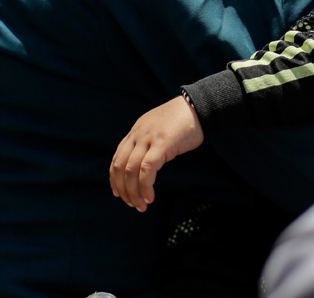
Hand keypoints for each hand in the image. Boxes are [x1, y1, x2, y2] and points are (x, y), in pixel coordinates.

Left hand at [110, 96, 203, 212]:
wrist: (199, 107)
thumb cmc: (183, 120)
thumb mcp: (159, 128)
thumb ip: (149, 142)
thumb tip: (145, 163)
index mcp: (136, 130)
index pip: (117, 157)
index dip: (114, 178)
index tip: (119, 192)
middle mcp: (138, 134)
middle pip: (120, 166)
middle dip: (123, 189)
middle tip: (131, 203)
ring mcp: (149, 138)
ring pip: (131, 170)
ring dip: (134, 192)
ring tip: (141, 205)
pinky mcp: (162, 144)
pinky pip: (147, 169)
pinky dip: (145, 186)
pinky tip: (150, 196)